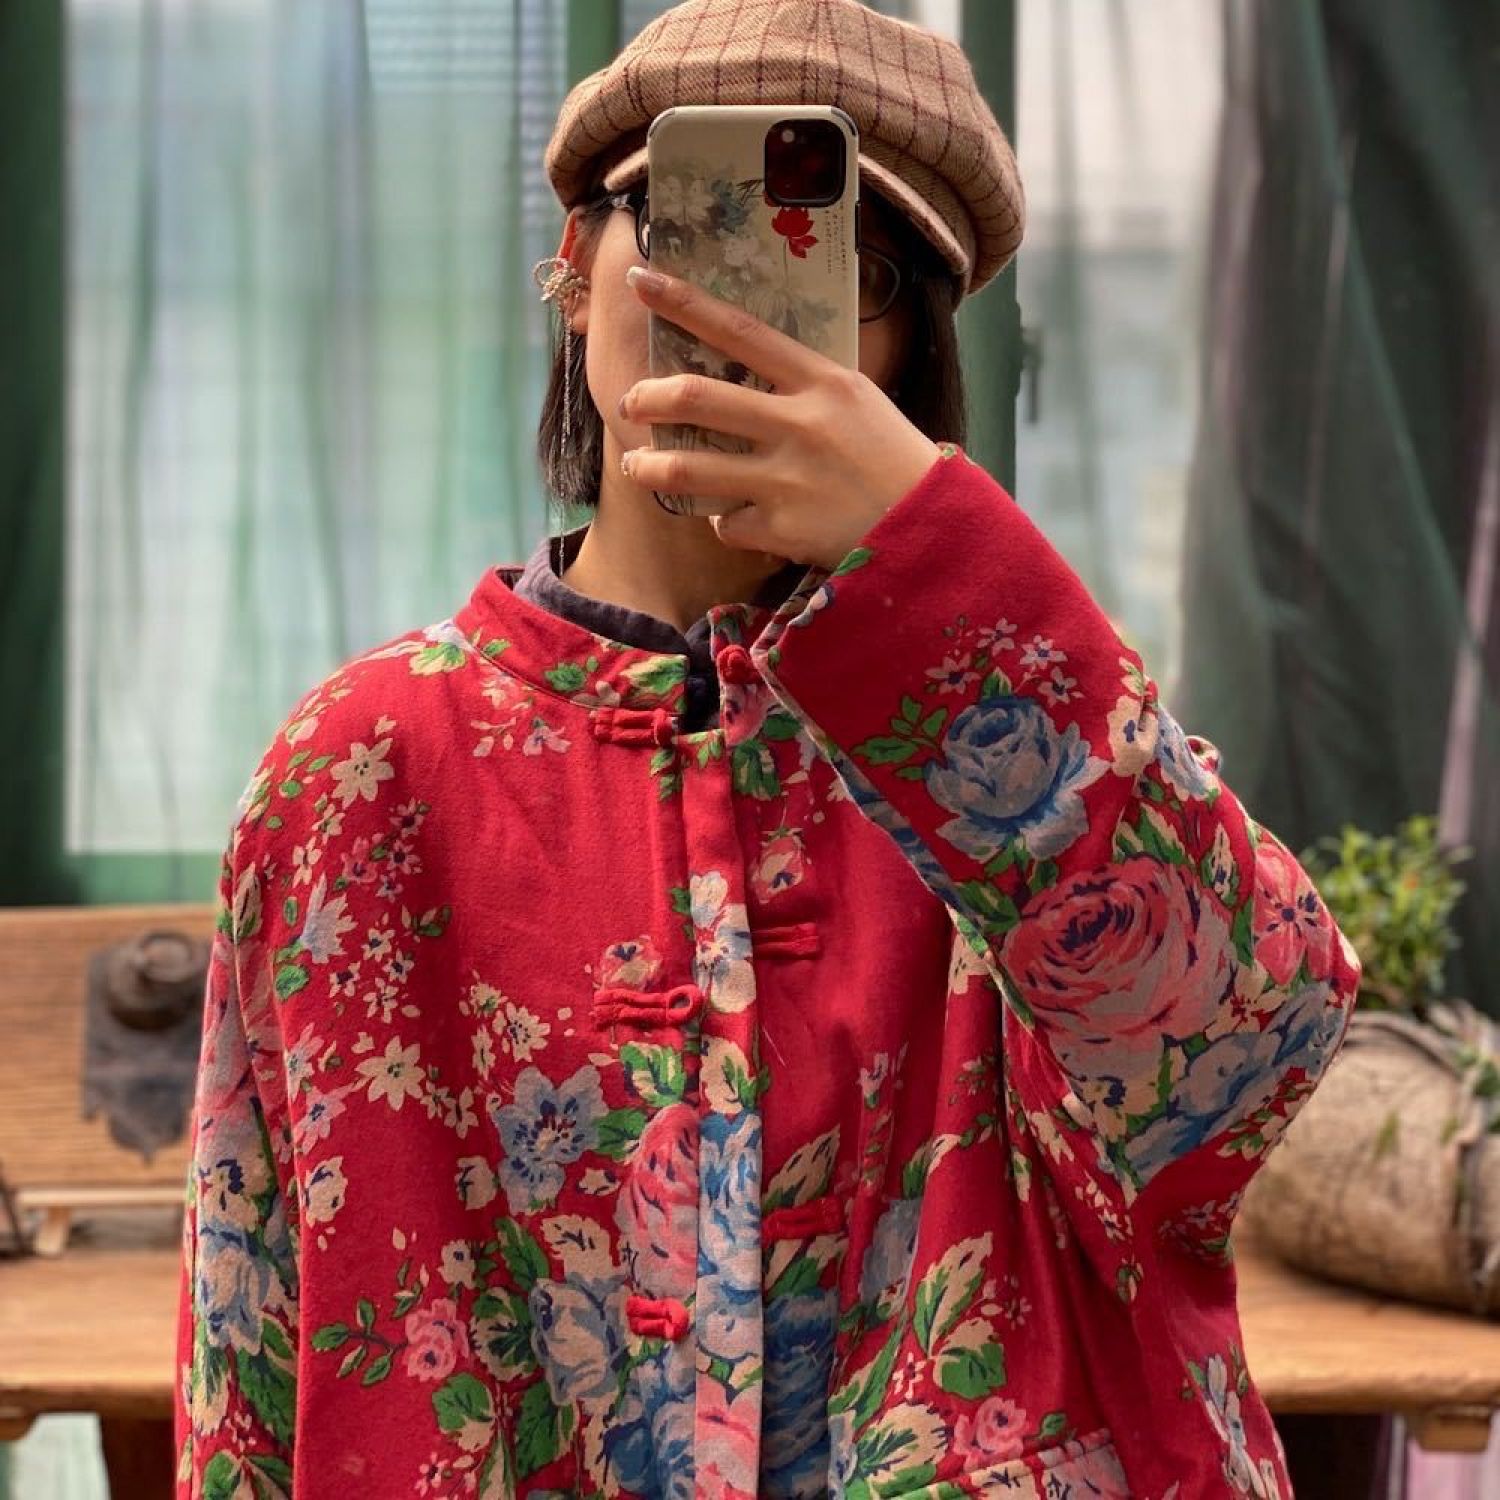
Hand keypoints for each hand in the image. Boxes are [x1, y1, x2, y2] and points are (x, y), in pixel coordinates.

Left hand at [619, 265, 942, 570]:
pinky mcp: (783, 529)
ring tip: (636, 467)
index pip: (739, 330)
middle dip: (647, 398)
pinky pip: (725, 523)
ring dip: (650, 467)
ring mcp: (787, 479)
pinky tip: (731, 519)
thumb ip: (803, 386)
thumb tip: (744, 370)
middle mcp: (799, 424)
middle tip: (631, 404)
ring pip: (690, 467)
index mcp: (821, 382)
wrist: (931, 527)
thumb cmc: (894, 459)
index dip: (684, 303)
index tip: (641, 281)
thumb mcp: (858, 401)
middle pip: (697, 397)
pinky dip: (720, 522)